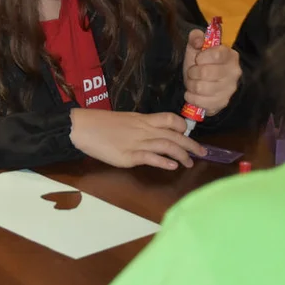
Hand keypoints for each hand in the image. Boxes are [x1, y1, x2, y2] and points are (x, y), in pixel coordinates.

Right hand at [69, 109, 207, 170]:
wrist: (82, 127)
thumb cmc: (99, 124)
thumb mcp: (124, 121)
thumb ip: (138, 128)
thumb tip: (150, 136)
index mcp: (142, 119)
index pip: (169, 119)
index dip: (182, 126)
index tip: (188, 133)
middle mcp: (143, 129)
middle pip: (174, 135)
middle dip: (191, 144)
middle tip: (203, 152)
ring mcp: (137, 143)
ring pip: (166, 146)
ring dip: (182, 154)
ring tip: (190, 162)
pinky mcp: (128, 156)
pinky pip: (151, 157)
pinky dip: (164, 161)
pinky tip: (172, 166)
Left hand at [182, 30, 241, 117]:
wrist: (203, 83)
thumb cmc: (201, 64)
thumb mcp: (196, 48)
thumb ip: (196, 37)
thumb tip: (198, 40)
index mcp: (230, 55)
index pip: (216, 54)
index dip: (202, 57)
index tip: (198, 59)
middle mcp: (234, 72)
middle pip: (205, 73)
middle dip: (192, 72)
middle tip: (193, 72)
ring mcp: (229, 89)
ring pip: (200, 87)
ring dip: (190, 85)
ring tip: (193, 82)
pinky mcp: (222, 103)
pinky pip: (200, 101)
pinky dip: (191, 97)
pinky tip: (193, 93)